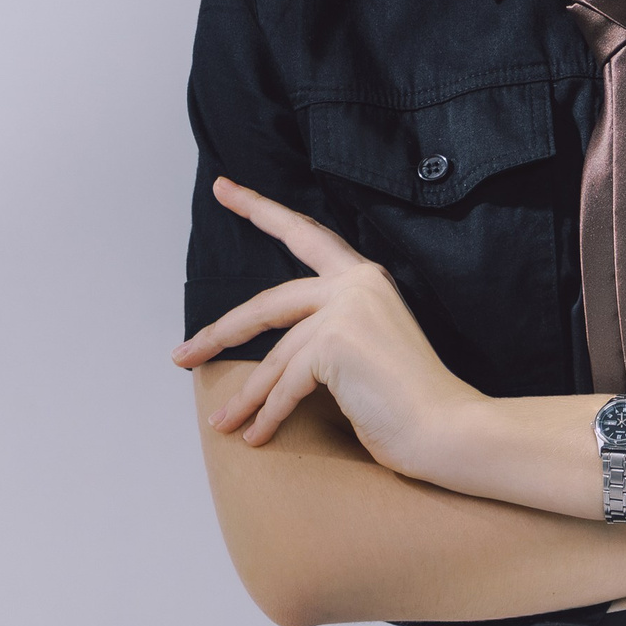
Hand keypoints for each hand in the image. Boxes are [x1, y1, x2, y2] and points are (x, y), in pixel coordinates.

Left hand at [172, 179, 484, 463]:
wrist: (444, 427)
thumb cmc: (409, 398)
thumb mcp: (364, 349)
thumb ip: (327, 332)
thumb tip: (274, 355)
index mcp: (364, 277)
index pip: (303, 234)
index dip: (260, 210)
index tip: (224, 188)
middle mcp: (354, 283)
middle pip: (266, 305)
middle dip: (218, 335)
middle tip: (181, 354)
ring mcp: (344, 311)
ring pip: (273, 357)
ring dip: (246, 397)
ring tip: (222, 422)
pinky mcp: (334, 345)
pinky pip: (286, 384)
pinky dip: (269, 415)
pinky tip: (258, 436)